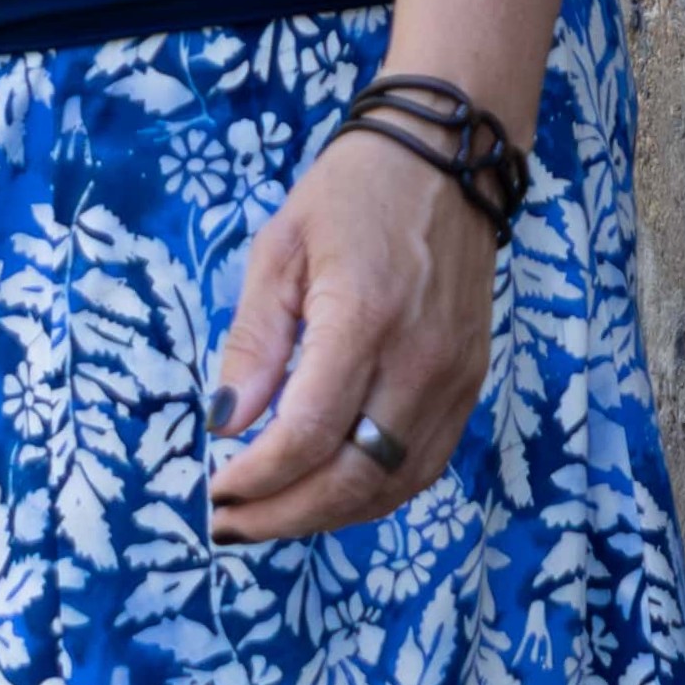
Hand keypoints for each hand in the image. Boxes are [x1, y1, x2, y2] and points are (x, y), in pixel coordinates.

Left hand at [206, 125, 494, 541]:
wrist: (450, 159)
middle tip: (229, 525)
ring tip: (269, 518)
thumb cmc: (352, 194)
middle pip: (353, 477)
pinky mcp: (470, 385)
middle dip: (283, 515)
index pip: (310, 433)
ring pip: (392, 486)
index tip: (214, 490)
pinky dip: (373, 495)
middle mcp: (419, 360)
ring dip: (326, 516)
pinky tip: (328, 494)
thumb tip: (225, 424)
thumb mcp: (279, 250)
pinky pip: (423, 466)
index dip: (257, 478)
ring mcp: (454, 379)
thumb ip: (254, 343)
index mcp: (364, 318)